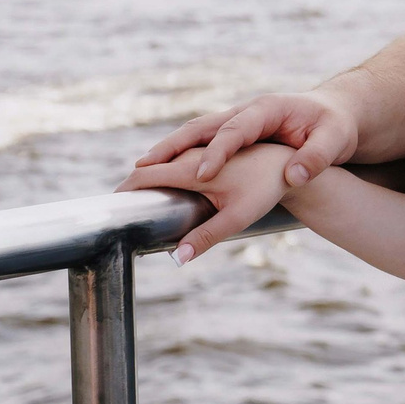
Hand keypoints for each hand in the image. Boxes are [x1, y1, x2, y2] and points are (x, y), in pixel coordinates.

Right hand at [117, 141, 295, 262]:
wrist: (293, 159)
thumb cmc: (268, 187)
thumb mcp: (239, 216)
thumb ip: (207, 236)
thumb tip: (178, 258)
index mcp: (193, 164)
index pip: (148, 173)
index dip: (127, 189)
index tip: (111, 206)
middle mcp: (194, 150)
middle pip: (152, 163)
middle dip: (133, 181)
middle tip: (115, 204)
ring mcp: (203, 145)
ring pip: (166, 157)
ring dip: (148, 172)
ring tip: (134, 194)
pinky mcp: (214, 146)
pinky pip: (180, 155)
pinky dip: (165, 167)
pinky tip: (164, 182)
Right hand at [130, 91, 358, 187]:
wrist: (337, 113)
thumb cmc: (336, 127)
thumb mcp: (335, 141)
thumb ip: (316, 158)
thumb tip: (294, 177)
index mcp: (268, 109)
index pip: (236, 130)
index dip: (217, 152)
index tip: (200, 174)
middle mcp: (246, 111)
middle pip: (203, 126)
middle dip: (173, 145)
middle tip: (144, 166)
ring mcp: (238, 120)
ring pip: (196, 132)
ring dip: (169, 148)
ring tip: (141, 169)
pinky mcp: (235, 133)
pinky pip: (201, 141)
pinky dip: (180, 153)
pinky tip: (162, 171)